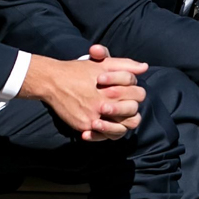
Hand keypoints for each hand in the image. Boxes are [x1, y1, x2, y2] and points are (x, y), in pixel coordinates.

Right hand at [25, 47, 148, 140]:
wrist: (53, 81)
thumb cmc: (80, 71)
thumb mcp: (104, 62)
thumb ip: (126, 65)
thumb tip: (144, 67)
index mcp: (117, 85)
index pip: (139, 94)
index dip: (134, 93)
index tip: (122, 92)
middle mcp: (108, 101)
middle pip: (132, 111)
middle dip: (128, 108)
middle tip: (114, 105)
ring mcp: (96, 115)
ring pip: (120, 129)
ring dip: (118, 125)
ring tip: (108, 120)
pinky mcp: (85, 124)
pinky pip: (101, 136)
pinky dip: (100, 135)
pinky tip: (96, 127)